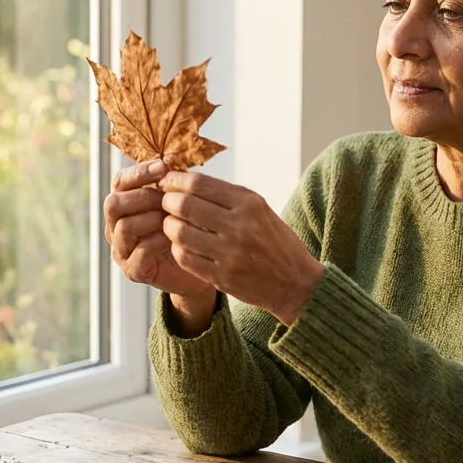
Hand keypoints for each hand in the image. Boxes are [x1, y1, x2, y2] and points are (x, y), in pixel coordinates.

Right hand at [104, 160, 216, 301]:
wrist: (198, 268)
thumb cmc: (188, 230)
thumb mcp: (180, 202)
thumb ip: (171, 184)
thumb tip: (171, 157)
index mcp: (125, 205)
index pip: (119, 181)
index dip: (139, 172)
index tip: (164, 167)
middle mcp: (116, 226)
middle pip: (112, 203)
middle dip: (142, 197)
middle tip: (167, 198)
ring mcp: (122, 250)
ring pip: (124, 227)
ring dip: (151, 218)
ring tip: (173, 218)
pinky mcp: (133, 271)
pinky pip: (139, 252)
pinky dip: (158, 241)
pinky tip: (175, 237)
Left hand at [159, 172, 324, 324]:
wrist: (296, 282)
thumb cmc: (274, 241)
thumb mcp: (259, 209)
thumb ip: (227, 196)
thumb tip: (187, 179)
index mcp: (250, 203)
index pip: (199, 184)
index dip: (175, 180)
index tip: (166, 181)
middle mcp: (240, 226)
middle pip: (185, 205)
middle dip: (167, 201)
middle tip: (165, 202)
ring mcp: (230, 253)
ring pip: (180, 233)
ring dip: (169, 226)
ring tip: (172, 225)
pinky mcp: (222, 276)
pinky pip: (185, 258)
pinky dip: (178, 249)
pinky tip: (182, 245)